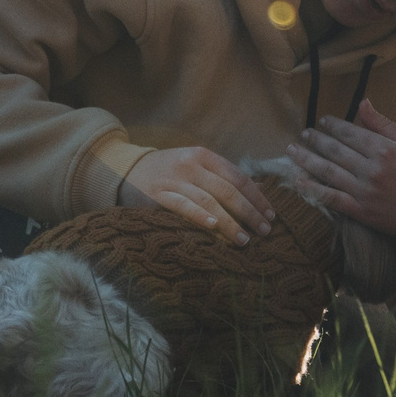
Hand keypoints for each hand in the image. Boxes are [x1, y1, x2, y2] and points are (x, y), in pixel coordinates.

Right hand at [117, 147, 276, 245]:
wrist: (124, 169)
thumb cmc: (166, 171)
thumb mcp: (193, 165)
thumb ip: (219, 176)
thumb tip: (256, 194)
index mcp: (203, 156)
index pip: (238, 177)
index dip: (257, 197)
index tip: (271, 214)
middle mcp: (190, 165)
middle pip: (228, 190)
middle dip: (250, 212)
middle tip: (265, 231)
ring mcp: (174, 180)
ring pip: (209, 201)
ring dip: (230, 222)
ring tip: (245, 240)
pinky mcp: (157, 196)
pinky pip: (183, 206)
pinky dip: (200, 216)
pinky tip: (214, 227)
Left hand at [284, 110, 395, 255]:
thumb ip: (384, 125)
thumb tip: (362, 103)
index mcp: (387, 151)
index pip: (352, 134)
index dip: (334, 126)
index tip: (322, 121)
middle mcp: (373, 171)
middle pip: (336, 151)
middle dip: (317, 140)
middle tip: (304, 133)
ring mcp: (365, 193)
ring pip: (329, 173)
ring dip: (307, 160)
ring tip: (292, 150)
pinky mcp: (362, 212)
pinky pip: (332, 199)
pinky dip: (313, 190)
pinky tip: (298, 181)